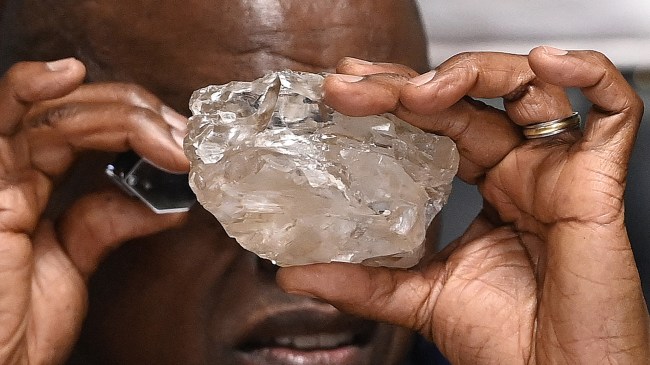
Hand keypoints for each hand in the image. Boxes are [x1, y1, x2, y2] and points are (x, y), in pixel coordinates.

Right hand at [0, 59, 188, 363]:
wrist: (0, 364)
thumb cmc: (21, 323)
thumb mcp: (77, 259)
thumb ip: (108, 219)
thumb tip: (165, 201)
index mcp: (31, 184)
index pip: (83, 127)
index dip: (134, 122)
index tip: (181, 138)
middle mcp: (12, 173)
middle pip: (73, 110)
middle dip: (136, 113)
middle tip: (182, 135)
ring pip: (54, 113)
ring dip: (120, 113)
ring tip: (166, 131)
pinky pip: (9, 129)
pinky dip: (34, 89)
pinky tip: (67, 74)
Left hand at [278, 47, 649, 363]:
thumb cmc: (505, 345)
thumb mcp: (419, 298)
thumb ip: (361, 282)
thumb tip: (294, 272)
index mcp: (489, 188)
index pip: (440, 122)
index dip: (396, 99)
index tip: (344, 91)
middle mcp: (522, 171)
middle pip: (471, 99)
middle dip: (408, 84)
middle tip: (353, 84)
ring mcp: (559, 173)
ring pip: (528, 89)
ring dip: (470, 74)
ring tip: (415, 91)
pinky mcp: (599, 185)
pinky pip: (615, 113)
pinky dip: (588, 76)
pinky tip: (544, 63)